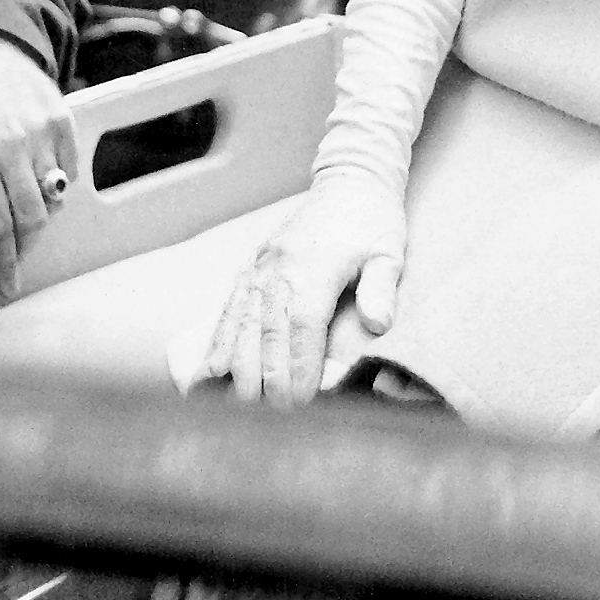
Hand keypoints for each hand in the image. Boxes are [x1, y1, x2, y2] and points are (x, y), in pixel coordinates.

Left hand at [0, 33, 78, 303]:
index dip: (2, 262)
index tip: (7, 286)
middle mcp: (11, 148)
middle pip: (30, 218)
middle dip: (23, 246)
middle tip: (14, 255)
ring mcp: (41, 134)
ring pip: (52, 197)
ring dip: (38, 214)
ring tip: (21, 210)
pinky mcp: (63, 120)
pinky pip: (68, 170)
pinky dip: (56, 185)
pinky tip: (36, 178)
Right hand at [204, 172, 406, 403]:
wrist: (349, 181)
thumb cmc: (373, 220)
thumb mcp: (389, 250)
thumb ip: (382, 287)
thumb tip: (378, 325)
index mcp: (315, 267)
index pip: (303, 326)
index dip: (299, 366)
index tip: (301, 403)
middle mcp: (280, 269)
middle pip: (266, 331)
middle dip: (266, 379)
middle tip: (270, 419)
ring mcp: (260, 268)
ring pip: (241, 323)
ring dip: (237, 366)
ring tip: (235, 406)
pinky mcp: (251, 267)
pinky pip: (229, 309)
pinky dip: (219, 342)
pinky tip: (210, 371)